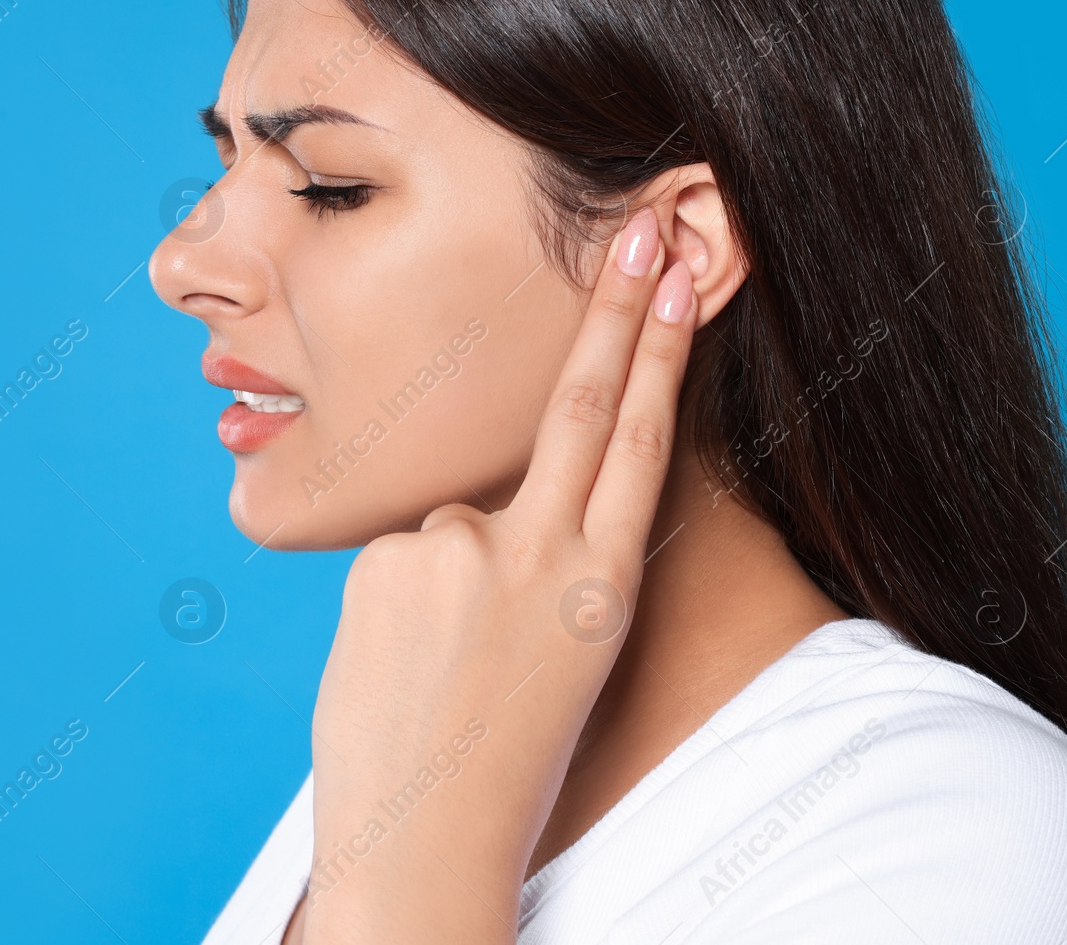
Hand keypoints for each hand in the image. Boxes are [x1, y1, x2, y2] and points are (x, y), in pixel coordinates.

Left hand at [302, 205, 698, 943]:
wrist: (426, 837)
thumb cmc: (502, 748)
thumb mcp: (559, 647)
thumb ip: (541, 553)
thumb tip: (492, 499)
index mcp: (602, 585)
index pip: (640, 440)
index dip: (659, 349)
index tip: (676, 271)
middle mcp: (542, 554)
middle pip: (582, 407)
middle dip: (614, 313)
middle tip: (639, 229)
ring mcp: (462, 550)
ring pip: (456, 516)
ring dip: (448, 574)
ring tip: (442, 663)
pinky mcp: (390, 558)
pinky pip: (400, 548)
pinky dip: (404, 592)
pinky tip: (403, 657)